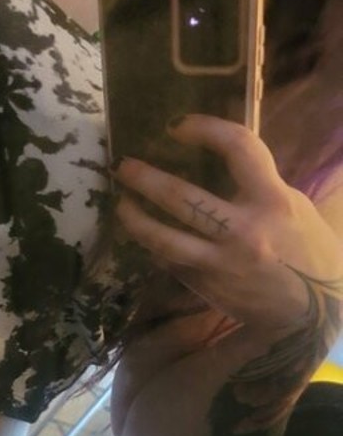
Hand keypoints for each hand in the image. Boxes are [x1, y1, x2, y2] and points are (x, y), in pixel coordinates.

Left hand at [112, 113, 342, 338]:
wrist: (316, 310)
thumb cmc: (308, 250)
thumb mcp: (293, 207)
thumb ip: (258, 186)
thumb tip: (218, 162)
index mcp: (274, 200)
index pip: (239, 148)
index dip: (206, 129)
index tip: (178, 126)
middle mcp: (244, 230)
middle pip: (182, 198)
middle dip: (146, 179)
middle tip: (123, 166)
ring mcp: (222, 262)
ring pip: (165, 239)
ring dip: (136, 220)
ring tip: (120, 205)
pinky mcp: (208, 286)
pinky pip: (172, 262)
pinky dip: (156, 249)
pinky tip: (145, 238)